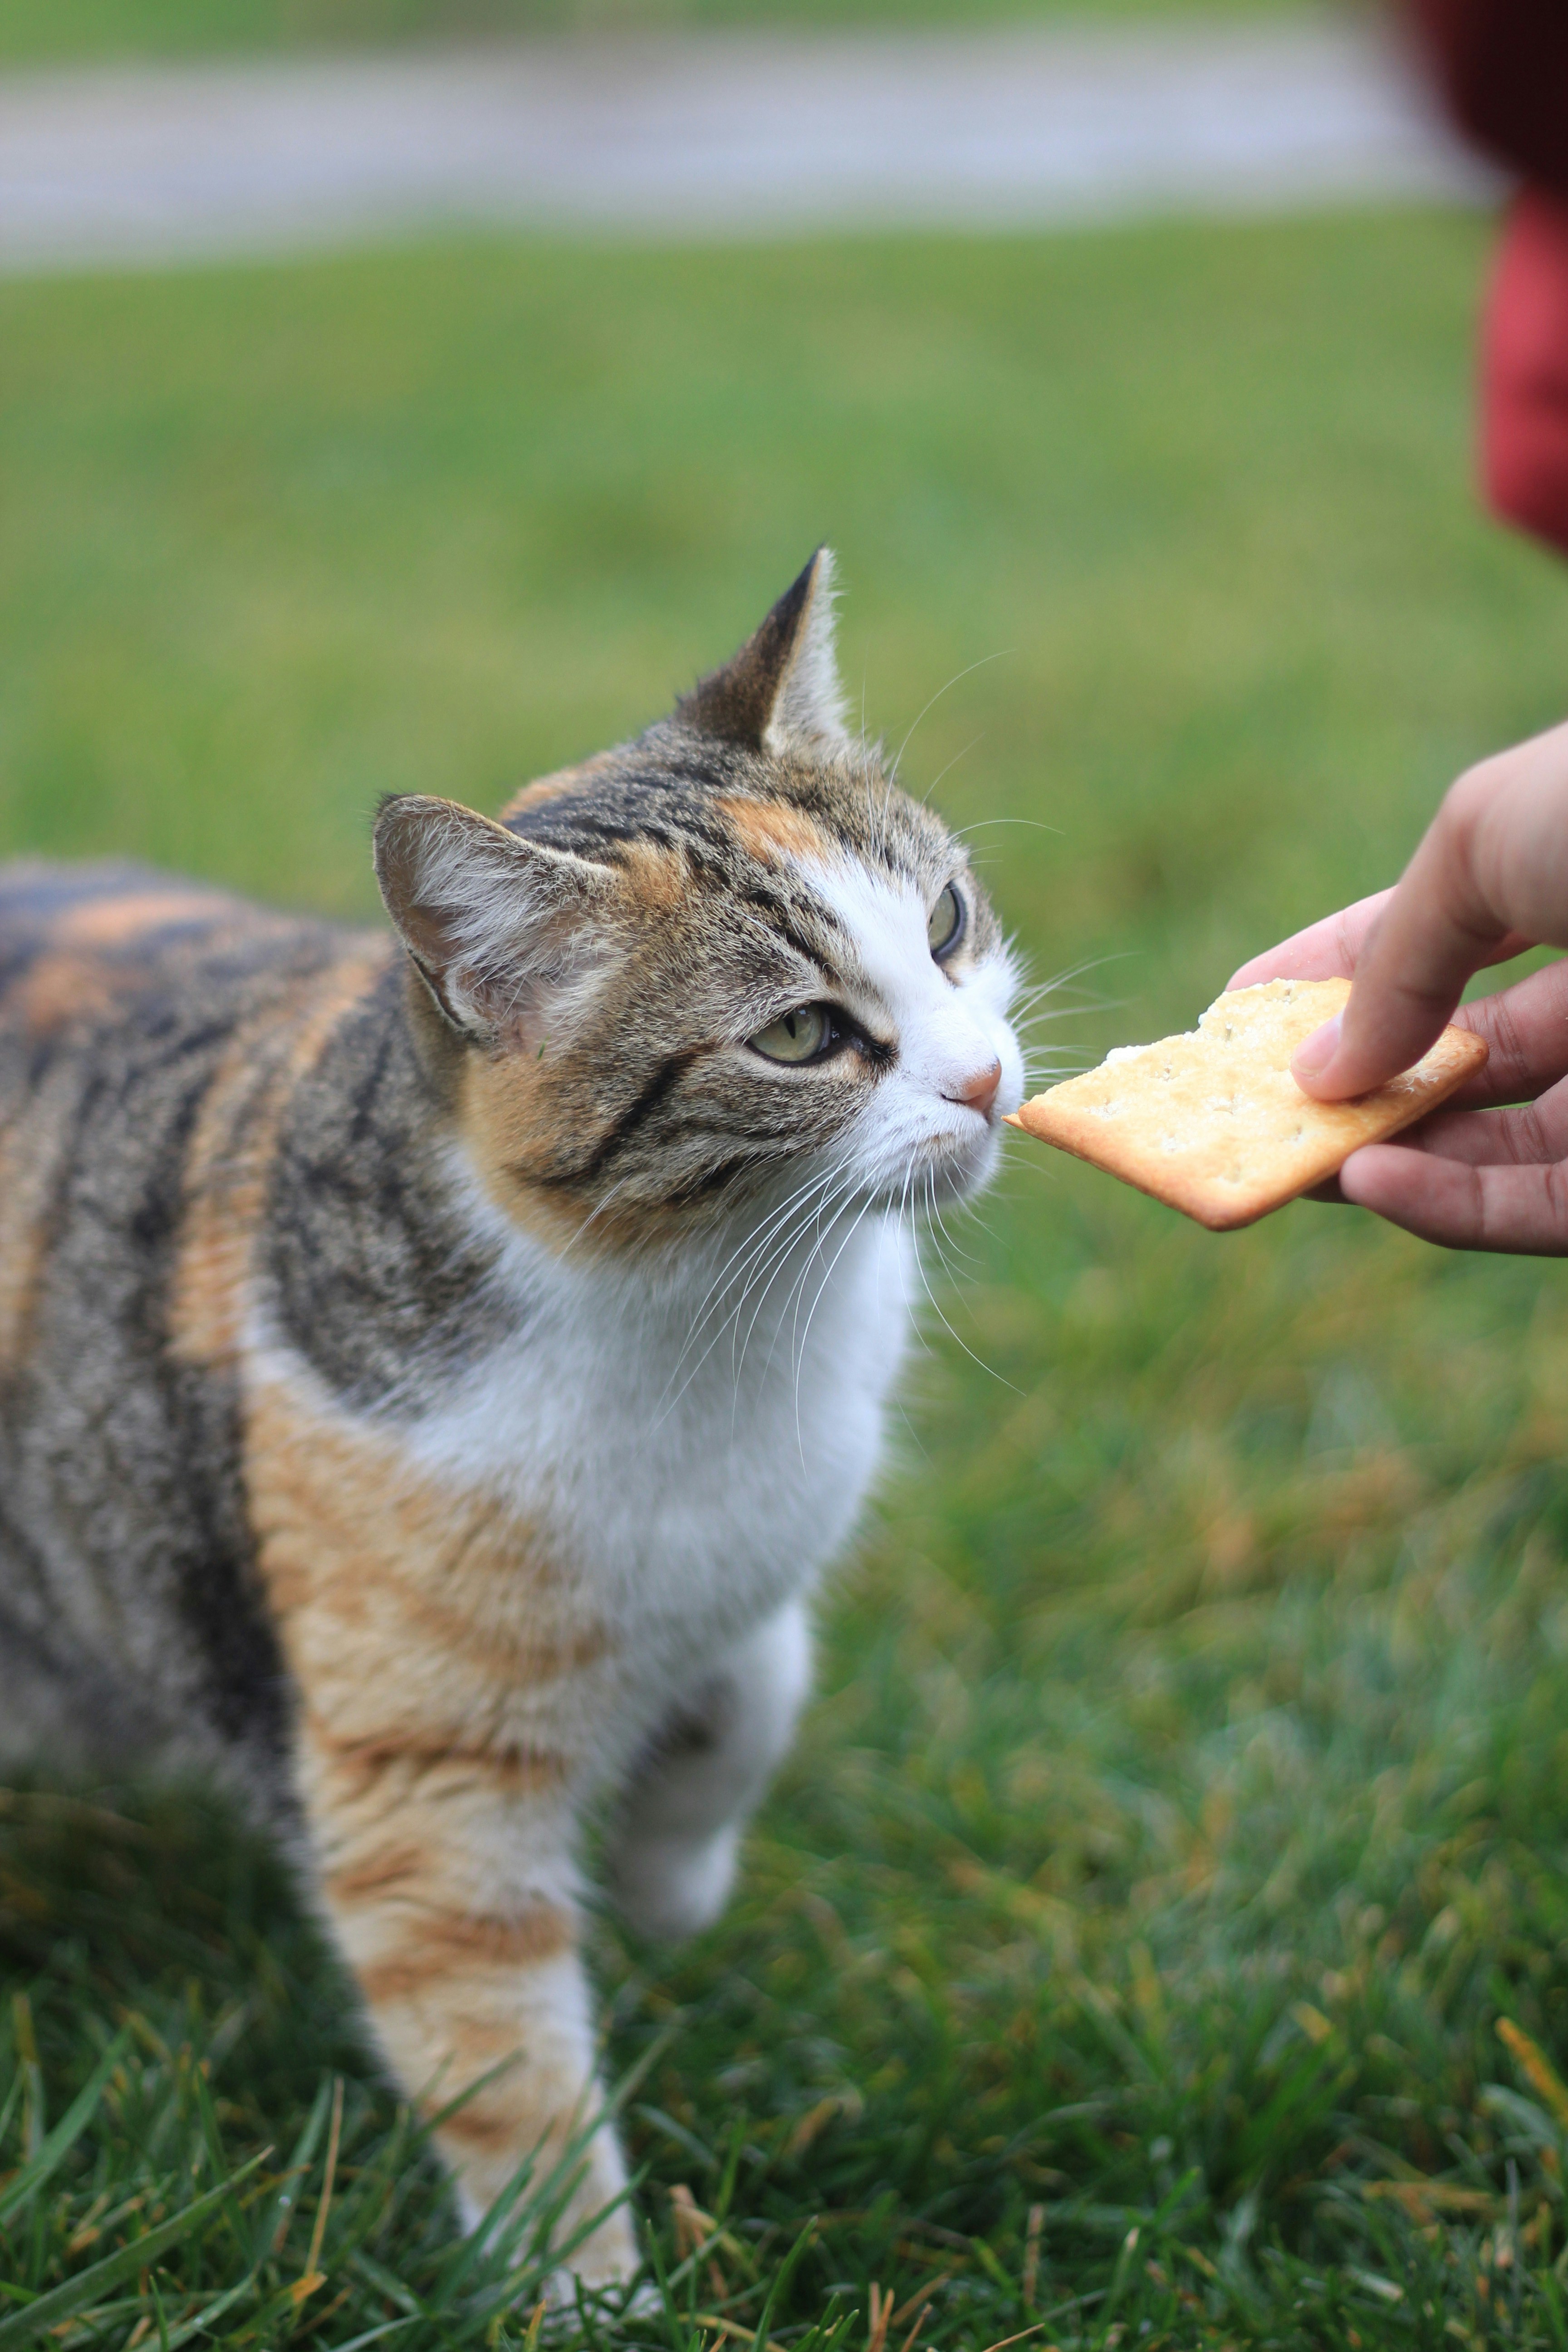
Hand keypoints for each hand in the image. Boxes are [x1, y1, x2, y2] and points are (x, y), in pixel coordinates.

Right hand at [1227, 718, 1567, 1252]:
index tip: (1233, 1012)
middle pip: (1457, 1058)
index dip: (1328, 973)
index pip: (1432, 936)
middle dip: (1348, 1086)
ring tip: (1296, 1159)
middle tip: (1245, 1111)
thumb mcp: (1482, 841)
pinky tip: (1368, 1184)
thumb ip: (1395, 958)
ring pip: (1491, 1147)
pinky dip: (1448, 1205)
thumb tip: (1316, 1066)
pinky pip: (1544, 1205)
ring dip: (1383, 1157)